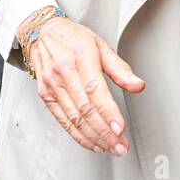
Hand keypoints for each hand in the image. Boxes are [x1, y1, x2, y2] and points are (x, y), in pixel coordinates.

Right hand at [20, 14, 144, 155]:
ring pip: (74, 118)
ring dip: (94, 137)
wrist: (42, 32)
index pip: (95, 90)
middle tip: (120, 145)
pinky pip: (63, 120)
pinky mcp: (45, 95)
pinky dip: (78, 135)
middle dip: (105, 131)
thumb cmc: (73, 39)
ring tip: (110, 147)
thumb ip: (120, 68)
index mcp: (80, 56)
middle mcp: (63, 72)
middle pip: (85, 108)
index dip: (108, 112)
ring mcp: (52, 85)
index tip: (120, 128)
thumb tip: (137, 85)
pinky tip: (92, 143)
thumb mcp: (100, 45)